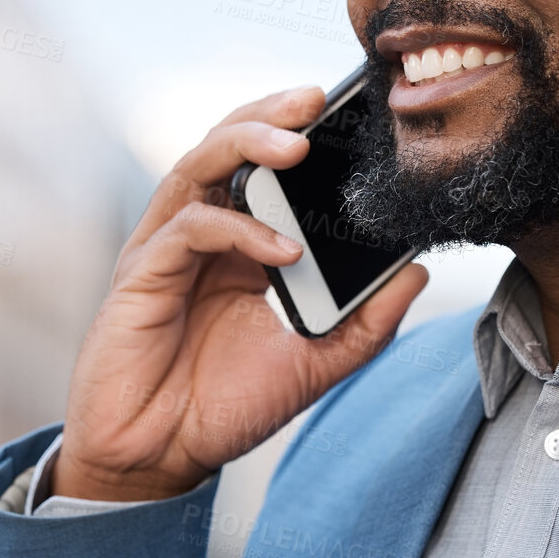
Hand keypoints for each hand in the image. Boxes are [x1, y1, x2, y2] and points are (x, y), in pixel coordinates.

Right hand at [53, 85, 428, 501]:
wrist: (157, 459)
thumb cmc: (221, 409)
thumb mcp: (314, 365)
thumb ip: (364, 323)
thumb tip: (416, 274)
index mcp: (241, 245)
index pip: (267, 166)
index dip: (300, 133)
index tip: (351, 116)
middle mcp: (200, 233)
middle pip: (228, 143)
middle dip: (271, 112)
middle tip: (317, 98)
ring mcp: (167, 248)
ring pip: (200, 163)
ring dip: (249, 143)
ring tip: (298, 145)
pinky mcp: (142, 274)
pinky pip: (191, 228)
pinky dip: (240, 230)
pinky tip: (284, 249)